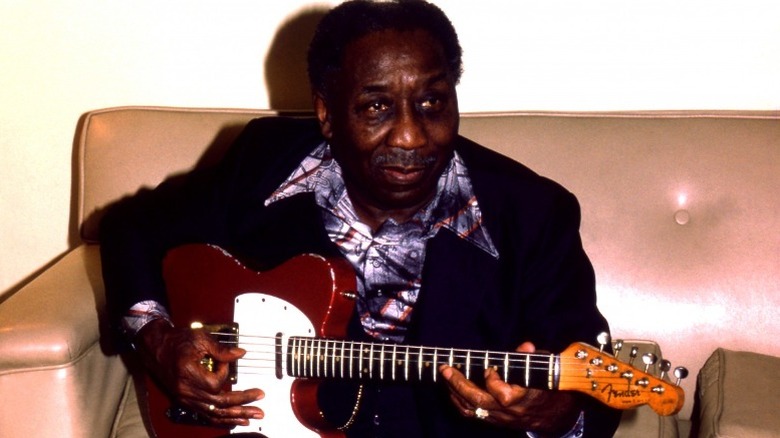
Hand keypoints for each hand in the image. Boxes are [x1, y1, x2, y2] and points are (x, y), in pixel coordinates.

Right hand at [135, 318, 263, 426]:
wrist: (156, 347)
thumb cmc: (176, 341)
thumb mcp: (199, 339)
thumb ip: (221, 349)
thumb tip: (240, 354)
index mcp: (187, 374)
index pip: (215, 383)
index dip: (225, 371)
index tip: (225, 360)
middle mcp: (185, 390)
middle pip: (219, 403)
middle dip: (242, 404)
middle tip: (260, 400)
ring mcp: (184, 398)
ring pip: (214, 413)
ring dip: (235, 416)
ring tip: (253, 415)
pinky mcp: (185, 401)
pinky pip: (206, 414)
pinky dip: (222, 419)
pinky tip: (236, 420)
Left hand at [440, 342, 580, 435]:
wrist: (554, 416)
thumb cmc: (547, 388)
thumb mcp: (544, 370)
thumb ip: (531, 359)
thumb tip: (526, 347)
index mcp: (522, 399)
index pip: (502, 395)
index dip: (492, 380)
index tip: (489, 368)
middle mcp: (508, 412)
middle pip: (478, 401)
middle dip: (458, 383)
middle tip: (446, 368)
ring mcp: (499, 418)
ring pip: (471, 409)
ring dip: (454, 391)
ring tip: (445, 375)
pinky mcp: (494, 421)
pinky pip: (472, 414)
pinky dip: (459, 401)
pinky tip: (452, 388)